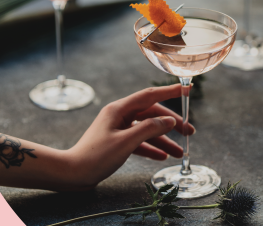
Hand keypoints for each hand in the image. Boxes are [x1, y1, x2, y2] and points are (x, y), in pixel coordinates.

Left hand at [66, 84, 193, 189]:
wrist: (72, 174)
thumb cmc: (96, 156)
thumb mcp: (126, 142)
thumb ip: (149, 129)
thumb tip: (169, 121)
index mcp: (119, 109)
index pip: (150, 95)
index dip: (169, 92)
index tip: (186, 89)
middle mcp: (119, 116)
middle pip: (151, 114)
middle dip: (171, 124)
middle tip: (189, 132)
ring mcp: (118, 129)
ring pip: (147, 130)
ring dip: (163, 140)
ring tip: (180, 153)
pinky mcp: (116, 142)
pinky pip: (139, 142)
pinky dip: (151, 148)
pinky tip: (162, 157)